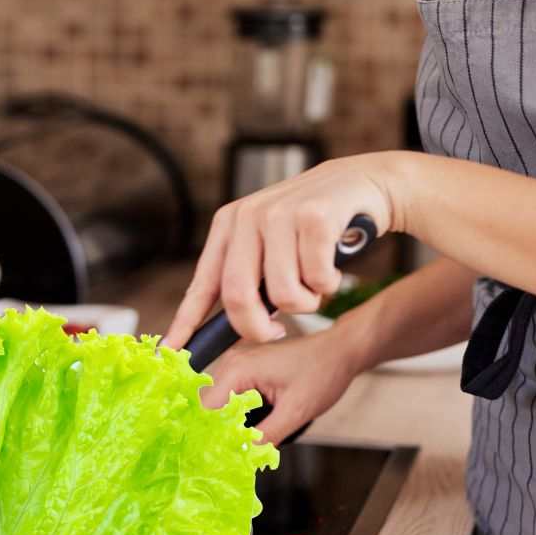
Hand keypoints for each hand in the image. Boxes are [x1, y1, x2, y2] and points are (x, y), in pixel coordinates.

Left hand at [163, 153, 404, 348]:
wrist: (365, 184)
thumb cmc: (314, 227)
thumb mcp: (270, 244)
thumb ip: (247, 277)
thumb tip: (227, 328)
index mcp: (229, 225)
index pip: (202, 283)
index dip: (185, 321)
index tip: (170, 350)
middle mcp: (248, 216)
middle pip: (238, 297)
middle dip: (257, 328)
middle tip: (276, 332)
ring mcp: (280, 214)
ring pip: (283, 295)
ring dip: (306, 302)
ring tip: (315, 281)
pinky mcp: (313, 217)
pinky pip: (316, 280)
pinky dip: (329, 284)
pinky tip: (333, 264)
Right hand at [202, 329, 363, 444]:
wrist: (340, 351)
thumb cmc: (323, 372)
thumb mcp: (295, 412)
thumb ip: (266, 437)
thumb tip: (242, 457)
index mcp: (239, 368)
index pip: (207, 409)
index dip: (210, 435)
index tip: (216, 458)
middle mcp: (232, 362)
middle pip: (209, 407)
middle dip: (218, 432)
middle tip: (231, 456)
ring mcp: (238, 364)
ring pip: (219, 404)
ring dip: (228, 425)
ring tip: (242, 445)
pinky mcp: (246, 369)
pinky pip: (231, 397)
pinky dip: (237, 416)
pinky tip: (249, 430)